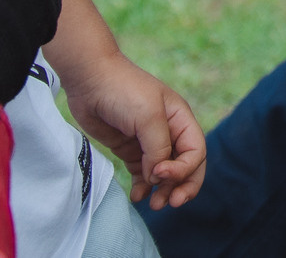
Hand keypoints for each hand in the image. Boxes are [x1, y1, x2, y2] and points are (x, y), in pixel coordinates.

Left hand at [58, 51, 207, 208]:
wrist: (90, 79)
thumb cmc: (124, 91)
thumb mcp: (148, 117)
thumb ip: (158, 149)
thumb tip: (158, 176)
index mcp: (180, 119)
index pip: (195, 152)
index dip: (184, 169)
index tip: (159, 174)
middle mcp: (169, 132)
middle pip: (186, 166)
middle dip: (181, 186)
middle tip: (169, 203)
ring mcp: (148, 142)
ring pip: (164, 174)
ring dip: (162, 191)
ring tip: (153, 205)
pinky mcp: (129, 149)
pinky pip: (142, 174)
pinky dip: (143, 188)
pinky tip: (137, 197)